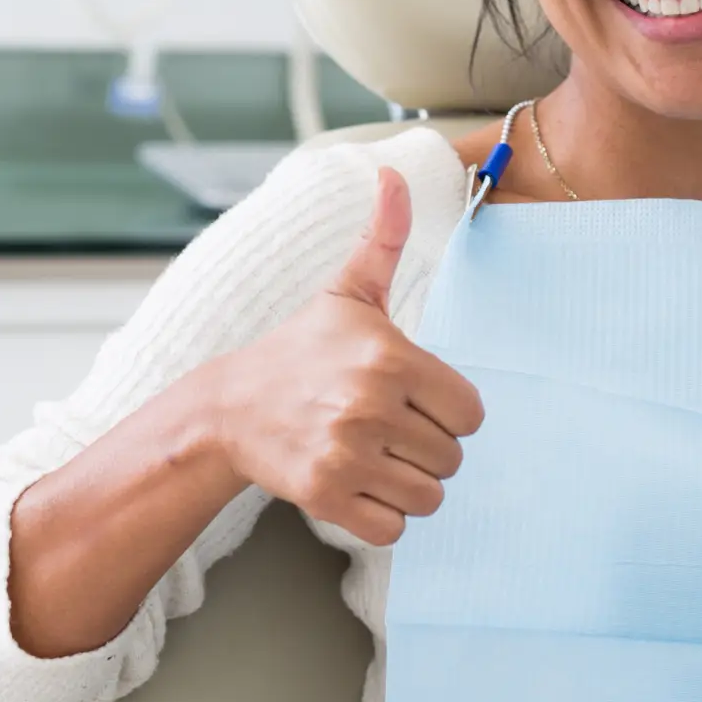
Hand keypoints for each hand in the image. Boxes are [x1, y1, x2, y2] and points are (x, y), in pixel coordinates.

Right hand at [210, 167, 483, 544]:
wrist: (230, 408)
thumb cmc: (302, 350)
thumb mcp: (347, 294)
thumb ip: (384, 239)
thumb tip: (397, 172)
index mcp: (390, 359)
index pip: (471, 413)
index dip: (448, 411)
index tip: (414, 401)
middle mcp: (369, 407)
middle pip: (453, 457)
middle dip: (427, 448)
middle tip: (388, 430)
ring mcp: (346, 456)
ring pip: (429, 496)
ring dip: (409, 484)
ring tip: (375, 456)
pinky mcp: (326, 499)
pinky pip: (395, 529)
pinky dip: (384, 516)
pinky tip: (359, 485)